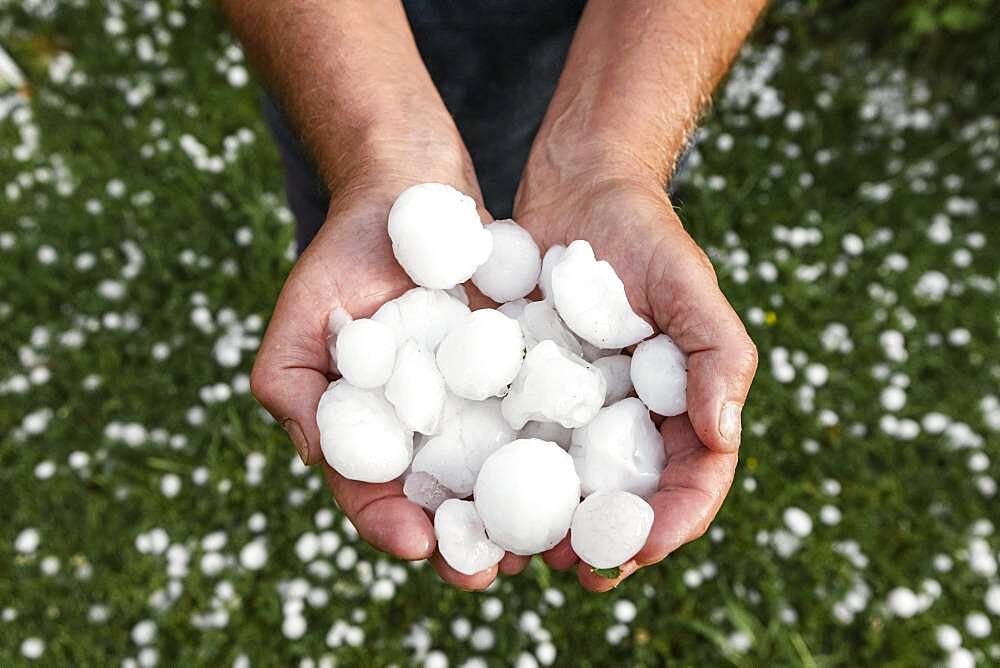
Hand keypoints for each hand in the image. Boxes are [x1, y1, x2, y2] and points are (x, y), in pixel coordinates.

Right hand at [250, 154, 527, 590]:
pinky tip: (577, 477)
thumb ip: (289, 385)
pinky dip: (553, 454)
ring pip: (494, 475)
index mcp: (367, 430)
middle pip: (439, 501)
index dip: (389, 524)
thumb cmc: (345, 252)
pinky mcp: (516, 373)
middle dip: (463, 543)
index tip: (418, 543)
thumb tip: (321, 458)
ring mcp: (471, 404)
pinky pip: (534, 420)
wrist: (411, 192)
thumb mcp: (299, 315)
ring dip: (516, 518)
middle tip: (490, 572)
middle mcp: (421, 428)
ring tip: (542, 546)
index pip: (371, 492)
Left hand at [514, 165, 758, 590]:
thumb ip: (718, 355)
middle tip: (577, 569)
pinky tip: (477, 505)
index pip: (693, 478)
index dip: (675, 520)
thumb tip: (723, 437)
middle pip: (627, 500)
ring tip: (525, 555)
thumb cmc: (645, 235)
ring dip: (550, 529)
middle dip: (606, 544)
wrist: (577, 191)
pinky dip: (501, 483)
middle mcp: (629, 421)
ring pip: (568, 489)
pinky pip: (514, 447)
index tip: (645, 545)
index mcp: (681, 407)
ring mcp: (575, 412)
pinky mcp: (524, 394)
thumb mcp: (690, 285)